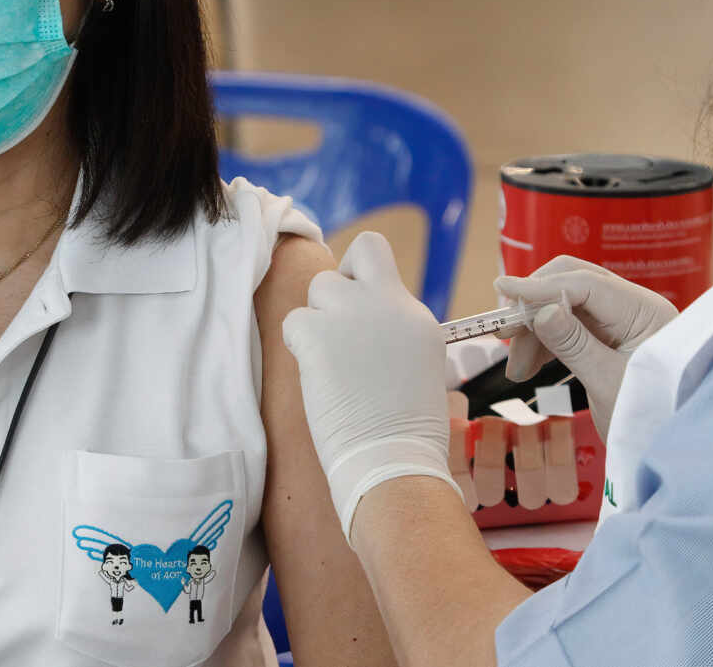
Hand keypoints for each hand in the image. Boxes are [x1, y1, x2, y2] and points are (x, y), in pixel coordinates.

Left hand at [282, 232, 459, 541]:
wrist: (394, 460)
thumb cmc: (407, 432)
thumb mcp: (418, 367)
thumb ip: (394, 334)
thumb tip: (366, 329)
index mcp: (415, 315)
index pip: (377, 257)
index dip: (360, 275)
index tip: (357, 308)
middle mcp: (387, 303)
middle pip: (356, 252)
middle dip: (341, 282)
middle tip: (338, 328)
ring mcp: (352, 314)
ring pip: (319, 288)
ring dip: (319, 320)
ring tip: (332, 363)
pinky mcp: (318, 334)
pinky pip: (294, 322)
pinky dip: (299, 346)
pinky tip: (318, 375)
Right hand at [493, 256, 677, 438]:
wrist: (670, 452)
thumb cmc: (649, 420)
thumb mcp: (607, 384)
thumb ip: (574, 344)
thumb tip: (541, 310)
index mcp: (644, 311)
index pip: (586, 284)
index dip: (541, 286)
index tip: (503, 290)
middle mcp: (633, 308)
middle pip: (572, 285)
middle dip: (534, 306)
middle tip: (505, 333)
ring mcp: (620, 322)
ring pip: (564, 307)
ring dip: (534, 331)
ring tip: (516, 368)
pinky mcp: (608, 338)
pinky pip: (568, 328)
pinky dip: (545, 343)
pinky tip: (529, 366)